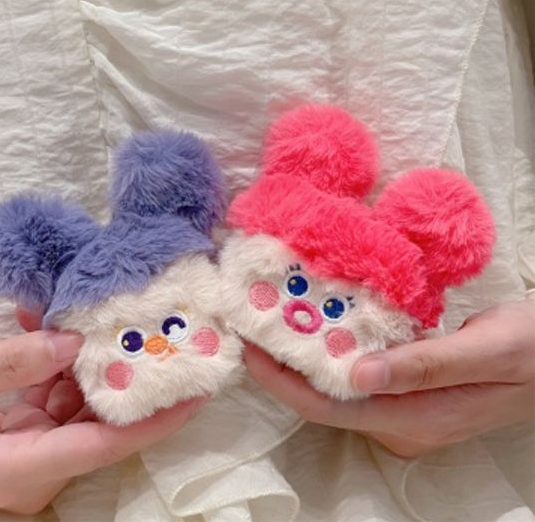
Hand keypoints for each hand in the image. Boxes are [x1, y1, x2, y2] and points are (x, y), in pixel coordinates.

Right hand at [0, 313, 204, 513]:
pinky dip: (55, 358)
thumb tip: (73, 342)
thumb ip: (4, 364)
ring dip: (84, 355)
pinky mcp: (21, 428)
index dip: (154, 419)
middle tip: (162, 329)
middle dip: (128, 373)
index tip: (195, 390)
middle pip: (99, 421)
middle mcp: (30, 468)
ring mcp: (27, 447)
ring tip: (91, 308)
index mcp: (12, 471)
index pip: (102, 446)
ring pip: (79, 399)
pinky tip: (45, 322)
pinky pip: (54, 391)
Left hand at [245, 299, 534, 457]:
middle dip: (284, 366)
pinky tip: (320, 318)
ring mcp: (406, 407)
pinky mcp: (410, 388)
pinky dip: (334, 346)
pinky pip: (359, 372)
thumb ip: (426, 366)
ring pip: (339, 385)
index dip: (282, 381)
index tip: (249, 346)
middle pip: (325, 399)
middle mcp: (401, 421)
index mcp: (415, 419)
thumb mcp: (488, 351)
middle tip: (253, 321)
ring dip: (305, 355)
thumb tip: (357, 376)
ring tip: (274, 316)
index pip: (329, 408)